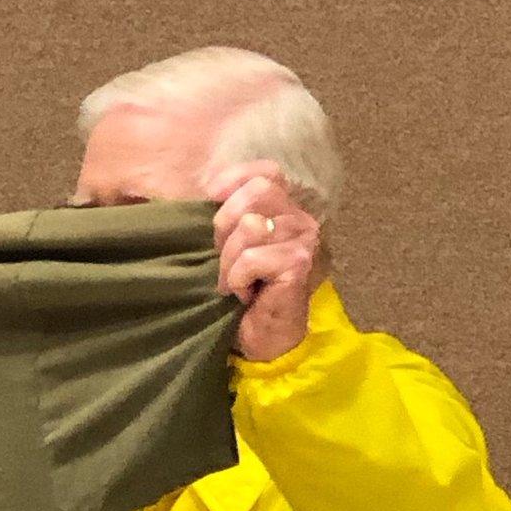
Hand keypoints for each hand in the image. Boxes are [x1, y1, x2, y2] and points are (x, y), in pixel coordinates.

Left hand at [212, 161, 325, 361]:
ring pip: (250, 226)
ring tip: (237, 281)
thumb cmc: (243, 291)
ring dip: (230, 260)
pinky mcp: (299, 264)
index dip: (235, 181)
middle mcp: (300, 219)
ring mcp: (304, 240)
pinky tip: (246, 293)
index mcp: (284, 209)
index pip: (266, 172)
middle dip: (226, 225)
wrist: (263, 338)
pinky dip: (239, 278)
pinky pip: (252, 258)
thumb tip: (207, 187)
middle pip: (257, 192)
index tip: (213, 202)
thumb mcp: (228, 245)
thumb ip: (226, 213)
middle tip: (225, 257)